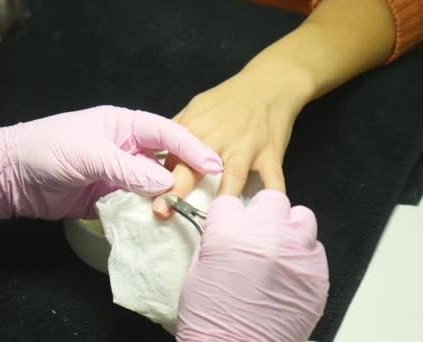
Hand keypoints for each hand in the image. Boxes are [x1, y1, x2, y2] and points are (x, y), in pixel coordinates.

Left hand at [0, 105, 222, 224]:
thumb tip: (166, 183)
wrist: (10, 178)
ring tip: (181, 212)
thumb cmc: (47, 150)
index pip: (166, 133)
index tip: (214, 164)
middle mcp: (125, 150)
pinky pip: (135, 207)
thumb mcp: (88, 153)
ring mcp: (117, 176)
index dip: (191, 147)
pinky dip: (147, 215)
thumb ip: (127, 168)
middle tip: (200, 195)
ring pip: (152, 187)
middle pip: (165, 162)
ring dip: (165, 199)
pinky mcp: (108, 200)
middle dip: (182, 177)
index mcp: (123, 126)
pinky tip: (159, 224)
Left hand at [152, 63, 313, 217]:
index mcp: (193, 128)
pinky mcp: (270, 155)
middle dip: (176, 191)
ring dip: (222, 201)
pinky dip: (271, 200)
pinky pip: (272, 181)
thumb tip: (155, 156)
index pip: (168, 157)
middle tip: (162, 213)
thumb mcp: (196, 107)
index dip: (157, 180)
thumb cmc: (229, 100)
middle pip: (191, 168)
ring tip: (213, 226)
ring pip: (232, 178)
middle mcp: (216, 138)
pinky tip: (264, 220)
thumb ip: (177, 132)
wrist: (270, 84)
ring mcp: (245, 148)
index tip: (150, 201)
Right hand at [176, 190, 328, 341]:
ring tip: (280, 251)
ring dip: (289, 230)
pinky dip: (303, 258)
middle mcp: (264, 235)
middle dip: (263, 214)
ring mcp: (295, 253)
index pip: (230, 200)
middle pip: (270, 199)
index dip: (230, 215)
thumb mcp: (198, 272)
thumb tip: (229, 230)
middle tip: (258, 235)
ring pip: (301, 217)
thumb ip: (217, 241)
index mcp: (227, 232)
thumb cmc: (212, 320)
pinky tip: (290, 275)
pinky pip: (315, 250)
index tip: (231, 224)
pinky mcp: (317, 273)